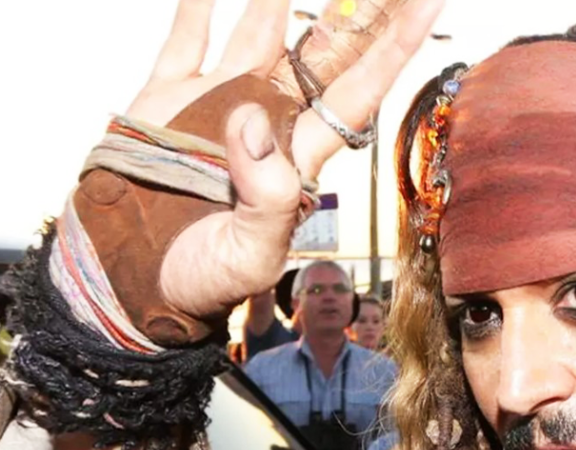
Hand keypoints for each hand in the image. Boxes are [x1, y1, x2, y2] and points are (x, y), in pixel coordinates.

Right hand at [137, 0, 444, 317]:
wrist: (134, 281)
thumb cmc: (202, 279)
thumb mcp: (247, 255)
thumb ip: (265, 198)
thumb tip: (254, 122)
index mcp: (297, 158)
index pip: (356, 94)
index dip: (393, 50)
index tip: (427, 3)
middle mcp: (268, 121)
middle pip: (322, 53)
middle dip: (355, 10)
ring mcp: (219, 104)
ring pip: (261, 33)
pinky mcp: (169, 100)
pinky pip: (187, 39)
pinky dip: (197, 7)